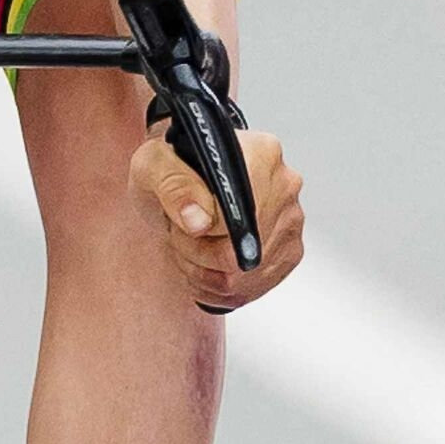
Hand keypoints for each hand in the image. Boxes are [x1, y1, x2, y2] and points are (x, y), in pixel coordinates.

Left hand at [131, 121, 304, 311]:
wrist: (184, 183)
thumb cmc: (173, 172)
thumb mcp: (153, 166)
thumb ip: (173, 186)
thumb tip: (198, 219)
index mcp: (259, 155)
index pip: (234, 219)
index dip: (197, 233)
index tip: (182, 222)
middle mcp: (284, 185)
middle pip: (240, 254)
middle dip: (199, 255)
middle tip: (184, 232)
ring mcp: (291, 220)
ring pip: (245, 277)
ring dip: (208, 272)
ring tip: (195, 243)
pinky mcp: (289, 251)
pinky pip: (254, 289)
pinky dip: (223, 286)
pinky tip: (210, 262)